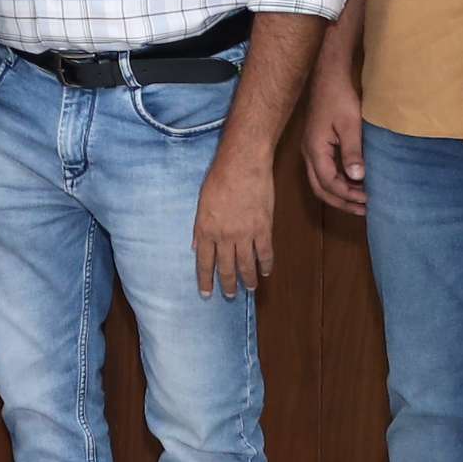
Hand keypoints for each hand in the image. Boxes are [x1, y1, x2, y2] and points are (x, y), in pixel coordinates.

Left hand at [193, 150, 276, 299]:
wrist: (242, 165)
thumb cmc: (218, 178)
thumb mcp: (201, 203)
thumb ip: (200, 228)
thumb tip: (197, 247)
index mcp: (206, 230)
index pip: (204, 262)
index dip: (205, 280)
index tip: (206, 294)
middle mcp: (224, 237)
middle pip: (226, 267)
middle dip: (227, 284)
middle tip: (230, 296)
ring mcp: (245, 234)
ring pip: (246, 264)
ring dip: (247, 278)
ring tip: (248, 289)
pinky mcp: (263, 228)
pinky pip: (265, 253)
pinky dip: (266, 265)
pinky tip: (265, 272)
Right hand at [302, 64, 367, 215]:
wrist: (328, 78)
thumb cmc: (339, 99)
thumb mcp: (350, 125)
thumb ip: (352, 152)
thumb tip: (357, 178)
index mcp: (315, 150)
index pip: (328, 183)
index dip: (348, 195)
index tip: (370, 200)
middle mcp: (309, 154)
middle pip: (321, 189)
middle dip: (342, 202)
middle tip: (365, 210)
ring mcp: (311, 150)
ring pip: (321, 182)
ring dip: (340, 194)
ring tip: (361, 201)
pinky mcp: (317, 145)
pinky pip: (324, 171)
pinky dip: (339, 182)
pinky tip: (355, 182)